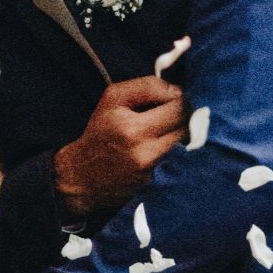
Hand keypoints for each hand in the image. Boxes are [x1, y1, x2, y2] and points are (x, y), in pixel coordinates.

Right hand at [53, 77, 184, 215]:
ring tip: (172, 129)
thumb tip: (179, 91)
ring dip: (185, 135)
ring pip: (189, 145)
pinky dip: (180, 153)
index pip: (179, 107)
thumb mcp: (113, 98)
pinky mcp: (158, 186)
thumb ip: (148, 87)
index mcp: (133, 129)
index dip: (182, 99)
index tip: (176, 97)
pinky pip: (182, 163)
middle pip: (188, 127)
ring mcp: (153, 173)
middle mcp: (146, 153)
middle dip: (188, 116)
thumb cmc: (100, 131)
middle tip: (178, 112)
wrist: (83, 176)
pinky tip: (167, 147)